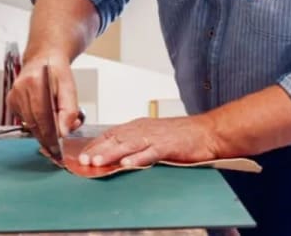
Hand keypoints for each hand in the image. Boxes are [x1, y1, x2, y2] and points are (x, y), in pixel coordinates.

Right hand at [5, 53, 83, 152]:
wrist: (44, 58)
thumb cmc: (57, 74)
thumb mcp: (70, 88)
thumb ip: (69, 110)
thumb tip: (64, 132)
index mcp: (36, 82)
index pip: (42, 115)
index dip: (50, 133)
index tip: (59, 145)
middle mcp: (21, 88)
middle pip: (34, 122)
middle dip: (48, 135)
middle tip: (58, 144)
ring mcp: (13, 94)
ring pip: (29, 123)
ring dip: (42, 130)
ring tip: (54, 128)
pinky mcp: (10, 100)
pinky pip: (24, 119)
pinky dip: (34, 122)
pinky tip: (42, 116)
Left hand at [78, 115, 218, 167]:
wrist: (208, 131)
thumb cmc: (184, 135)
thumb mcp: (155, 134)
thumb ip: (137, 142)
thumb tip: (118, 153)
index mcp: (140, 126)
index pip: (112, 133)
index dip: (96, 144)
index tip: (82, 154)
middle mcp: (145, 129)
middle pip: (116, 139)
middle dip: (98, 150)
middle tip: (82, 161)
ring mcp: (156, 137)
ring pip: (129, 145)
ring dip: (111, 154)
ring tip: (97, 162)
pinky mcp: (168, 145)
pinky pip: (150, 152)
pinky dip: (138, 158)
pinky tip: (127, 164)